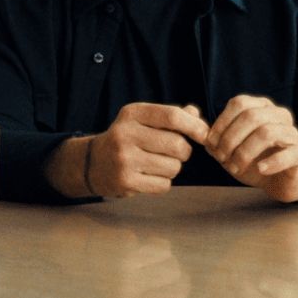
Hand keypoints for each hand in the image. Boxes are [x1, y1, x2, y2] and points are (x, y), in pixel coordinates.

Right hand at [87, 103, 208, 197]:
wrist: (94, 163)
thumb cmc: (128, 138)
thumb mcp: (144, 119)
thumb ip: (171, 116)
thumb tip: (196, 116)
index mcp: (133, 113)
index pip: (172, 116)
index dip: (194, 126)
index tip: (204, 134)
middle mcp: (125, 133)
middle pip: (177, 145)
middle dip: (184, 151)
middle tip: (176, 152)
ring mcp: (124, 159)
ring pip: (173, 167)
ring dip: (173, 168)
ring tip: (158, 164)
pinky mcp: (125, 181)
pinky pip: (164, 185)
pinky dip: (164, 182)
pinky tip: (150, 176)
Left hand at [205, 95, 297, 202]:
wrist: (279, 182)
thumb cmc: (253, 160)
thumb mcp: (229, 148)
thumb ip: (213, 137)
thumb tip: (195, 123)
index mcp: (261, 107)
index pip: (240, 103)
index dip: (222, 122)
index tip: (210, 143)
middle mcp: (279, 115)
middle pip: (251, 116)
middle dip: (230, 138)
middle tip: (221, 158)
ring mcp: (291, 134)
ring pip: (267, 133)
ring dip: (245, 152)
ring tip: (235, 167)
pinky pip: (287, 154)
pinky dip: (270, 162)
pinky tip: (260, 169)